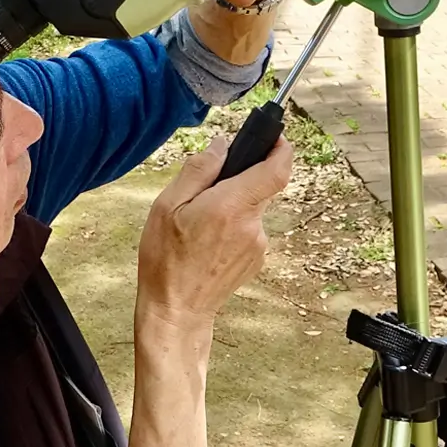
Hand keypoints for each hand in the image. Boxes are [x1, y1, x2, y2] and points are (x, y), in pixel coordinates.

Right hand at [136, 135, 291, 325]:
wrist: (176, 310)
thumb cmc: (165, 259)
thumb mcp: (166, 206)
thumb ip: (198, 170)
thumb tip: (222, 145)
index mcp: (230, 207)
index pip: (276, 170)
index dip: (281, 148)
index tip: (274, 137)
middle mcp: (252, 226)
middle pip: (260, 187)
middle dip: (239, 180)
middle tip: (206, 191)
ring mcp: (258, 245)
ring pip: (252, 209)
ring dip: (233, 206)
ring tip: (199, 224)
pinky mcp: (257, 260)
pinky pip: (249, 229)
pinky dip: (233, 226)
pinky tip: (208, 242)